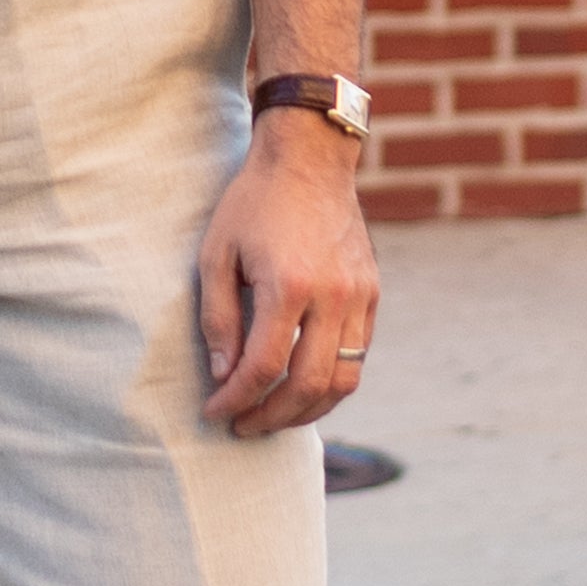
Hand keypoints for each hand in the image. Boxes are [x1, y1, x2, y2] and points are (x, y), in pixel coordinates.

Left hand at [194, 115, 378, 434]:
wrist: (309, 158)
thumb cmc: (253, 203)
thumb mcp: (216, 254)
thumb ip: (219, 319)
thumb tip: (225, 376)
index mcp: (289, 285)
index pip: (263, 367)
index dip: (235, 399)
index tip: (214, 411)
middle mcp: (332, 296)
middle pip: (308, 385)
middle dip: (271, 417)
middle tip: (242, 427)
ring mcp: (359, 296)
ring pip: (344, 380)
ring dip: (308, 410)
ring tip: (275, 416)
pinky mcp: (372, 293)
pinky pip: (359, 355)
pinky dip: (332, 381)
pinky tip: (303, 385)